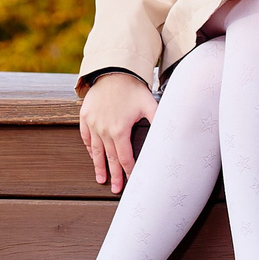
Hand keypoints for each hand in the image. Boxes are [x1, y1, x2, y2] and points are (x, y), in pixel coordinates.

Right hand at [79, 70, 155, 193]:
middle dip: (114, 175)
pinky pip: (86, 137)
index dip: (129, 170)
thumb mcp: (150, 103)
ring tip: (100, 179)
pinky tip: (93, 155)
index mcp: (120, 130)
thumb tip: (173, 132)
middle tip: (115, 189)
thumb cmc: (133, 88)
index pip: (125, 157)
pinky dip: (90, 148)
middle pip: (110, 158)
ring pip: (96, 151)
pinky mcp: (85, 117)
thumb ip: (160, 119)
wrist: (113, 70)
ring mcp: (92, 124)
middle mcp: (104, 130)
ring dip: (98, 166)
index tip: (132, 181)